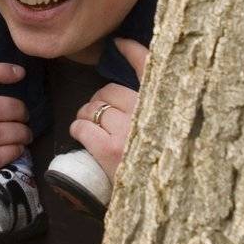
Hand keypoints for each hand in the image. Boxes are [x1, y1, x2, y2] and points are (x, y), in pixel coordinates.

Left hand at [67, 38, 149, 187]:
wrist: (157, 200)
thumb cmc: (157, 159)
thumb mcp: (162, 125)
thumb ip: (148, 92)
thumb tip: (122, 45)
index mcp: (165, 106)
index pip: (148, 67)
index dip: (130, 51)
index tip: (117, 44)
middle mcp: (150, 115)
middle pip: (110, 91)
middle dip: (100, 100)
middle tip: (103, 114)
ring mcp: (129, 132)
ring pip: (94, 108)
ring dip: (87, 114)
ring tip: (91, 125)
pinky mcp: (111, 150)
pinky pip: (84, 126)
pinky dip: (78, 128)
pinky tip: (81, 133)